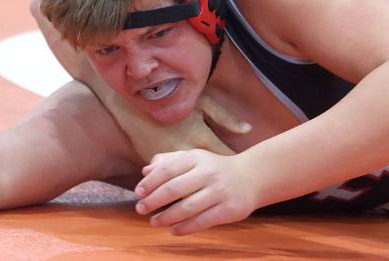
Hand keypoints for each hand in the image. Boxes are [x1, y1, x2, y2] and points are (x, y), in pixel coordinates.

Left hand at [134, 149, 254, 234]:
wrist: (250, 177)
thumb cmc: (213, 169)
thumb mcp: (192, 158)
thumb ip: (168, 161)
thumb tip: (145, 171)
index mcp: (196, 157)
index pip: (167, 169)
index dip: (150, 182)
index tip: (138, 193)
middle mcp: (208, 173)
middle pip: (174, 189)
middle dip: (153, 201)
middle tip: (140, 209)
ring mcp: (219, 192)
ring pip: (187, 208)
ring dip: (166, 217)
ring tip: (153, 222)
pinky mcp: (228, 209)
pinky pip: (202, 221)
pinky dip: (185, 228)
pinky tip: (173, 230)